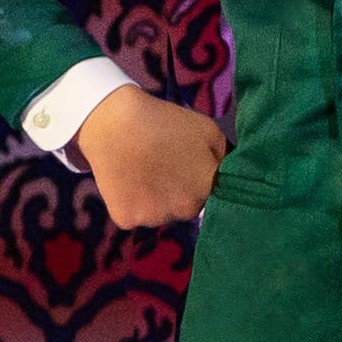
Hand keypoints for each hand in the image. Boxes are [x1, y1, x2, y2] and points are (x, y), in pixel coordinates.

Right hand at [74, 84, 228, 227]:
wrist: (114, 122)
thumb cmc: (164, 121)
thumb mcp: (208, 130)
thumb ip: (224, 158)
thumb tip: (227, 174)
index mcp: (207, 189)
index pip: (213, 194)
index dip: (200, 179)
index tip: (187, 165)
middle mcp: (185, 211)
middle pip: (187, 207)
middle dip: (180, 192)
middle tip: (164, 166)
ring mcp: (155, 218)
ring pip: (161, 214)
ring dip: (157, 200)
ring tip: (143, 172)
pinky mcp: (127, 220)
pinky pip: (135, 216)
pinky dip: (132, 203)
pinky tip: (127, 181)